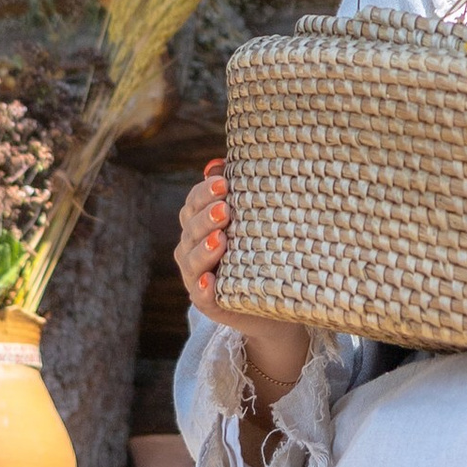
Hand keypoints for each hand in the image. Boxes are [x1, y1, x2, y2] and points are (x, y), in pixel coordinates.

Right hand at [175, 160, 309, 390]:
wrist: (277, 302)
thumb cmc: (263, 251)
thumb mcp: (253, 220)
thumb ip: (237, 192)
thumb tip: (218, 162)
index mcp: (200, 225)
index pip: (192, 204)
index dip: (203, 192)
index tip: (223, 182)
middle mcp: (193, 250)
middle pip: (190, 229)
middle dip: (205, 217)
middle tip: (226, 208)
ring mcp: (198, 278)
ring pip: (191, 261)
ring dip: (204, 250)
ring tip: (221, 240)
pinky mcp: (210, 304)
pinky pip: (202, 296)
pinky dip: (204, 288)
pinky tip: (211, 281)